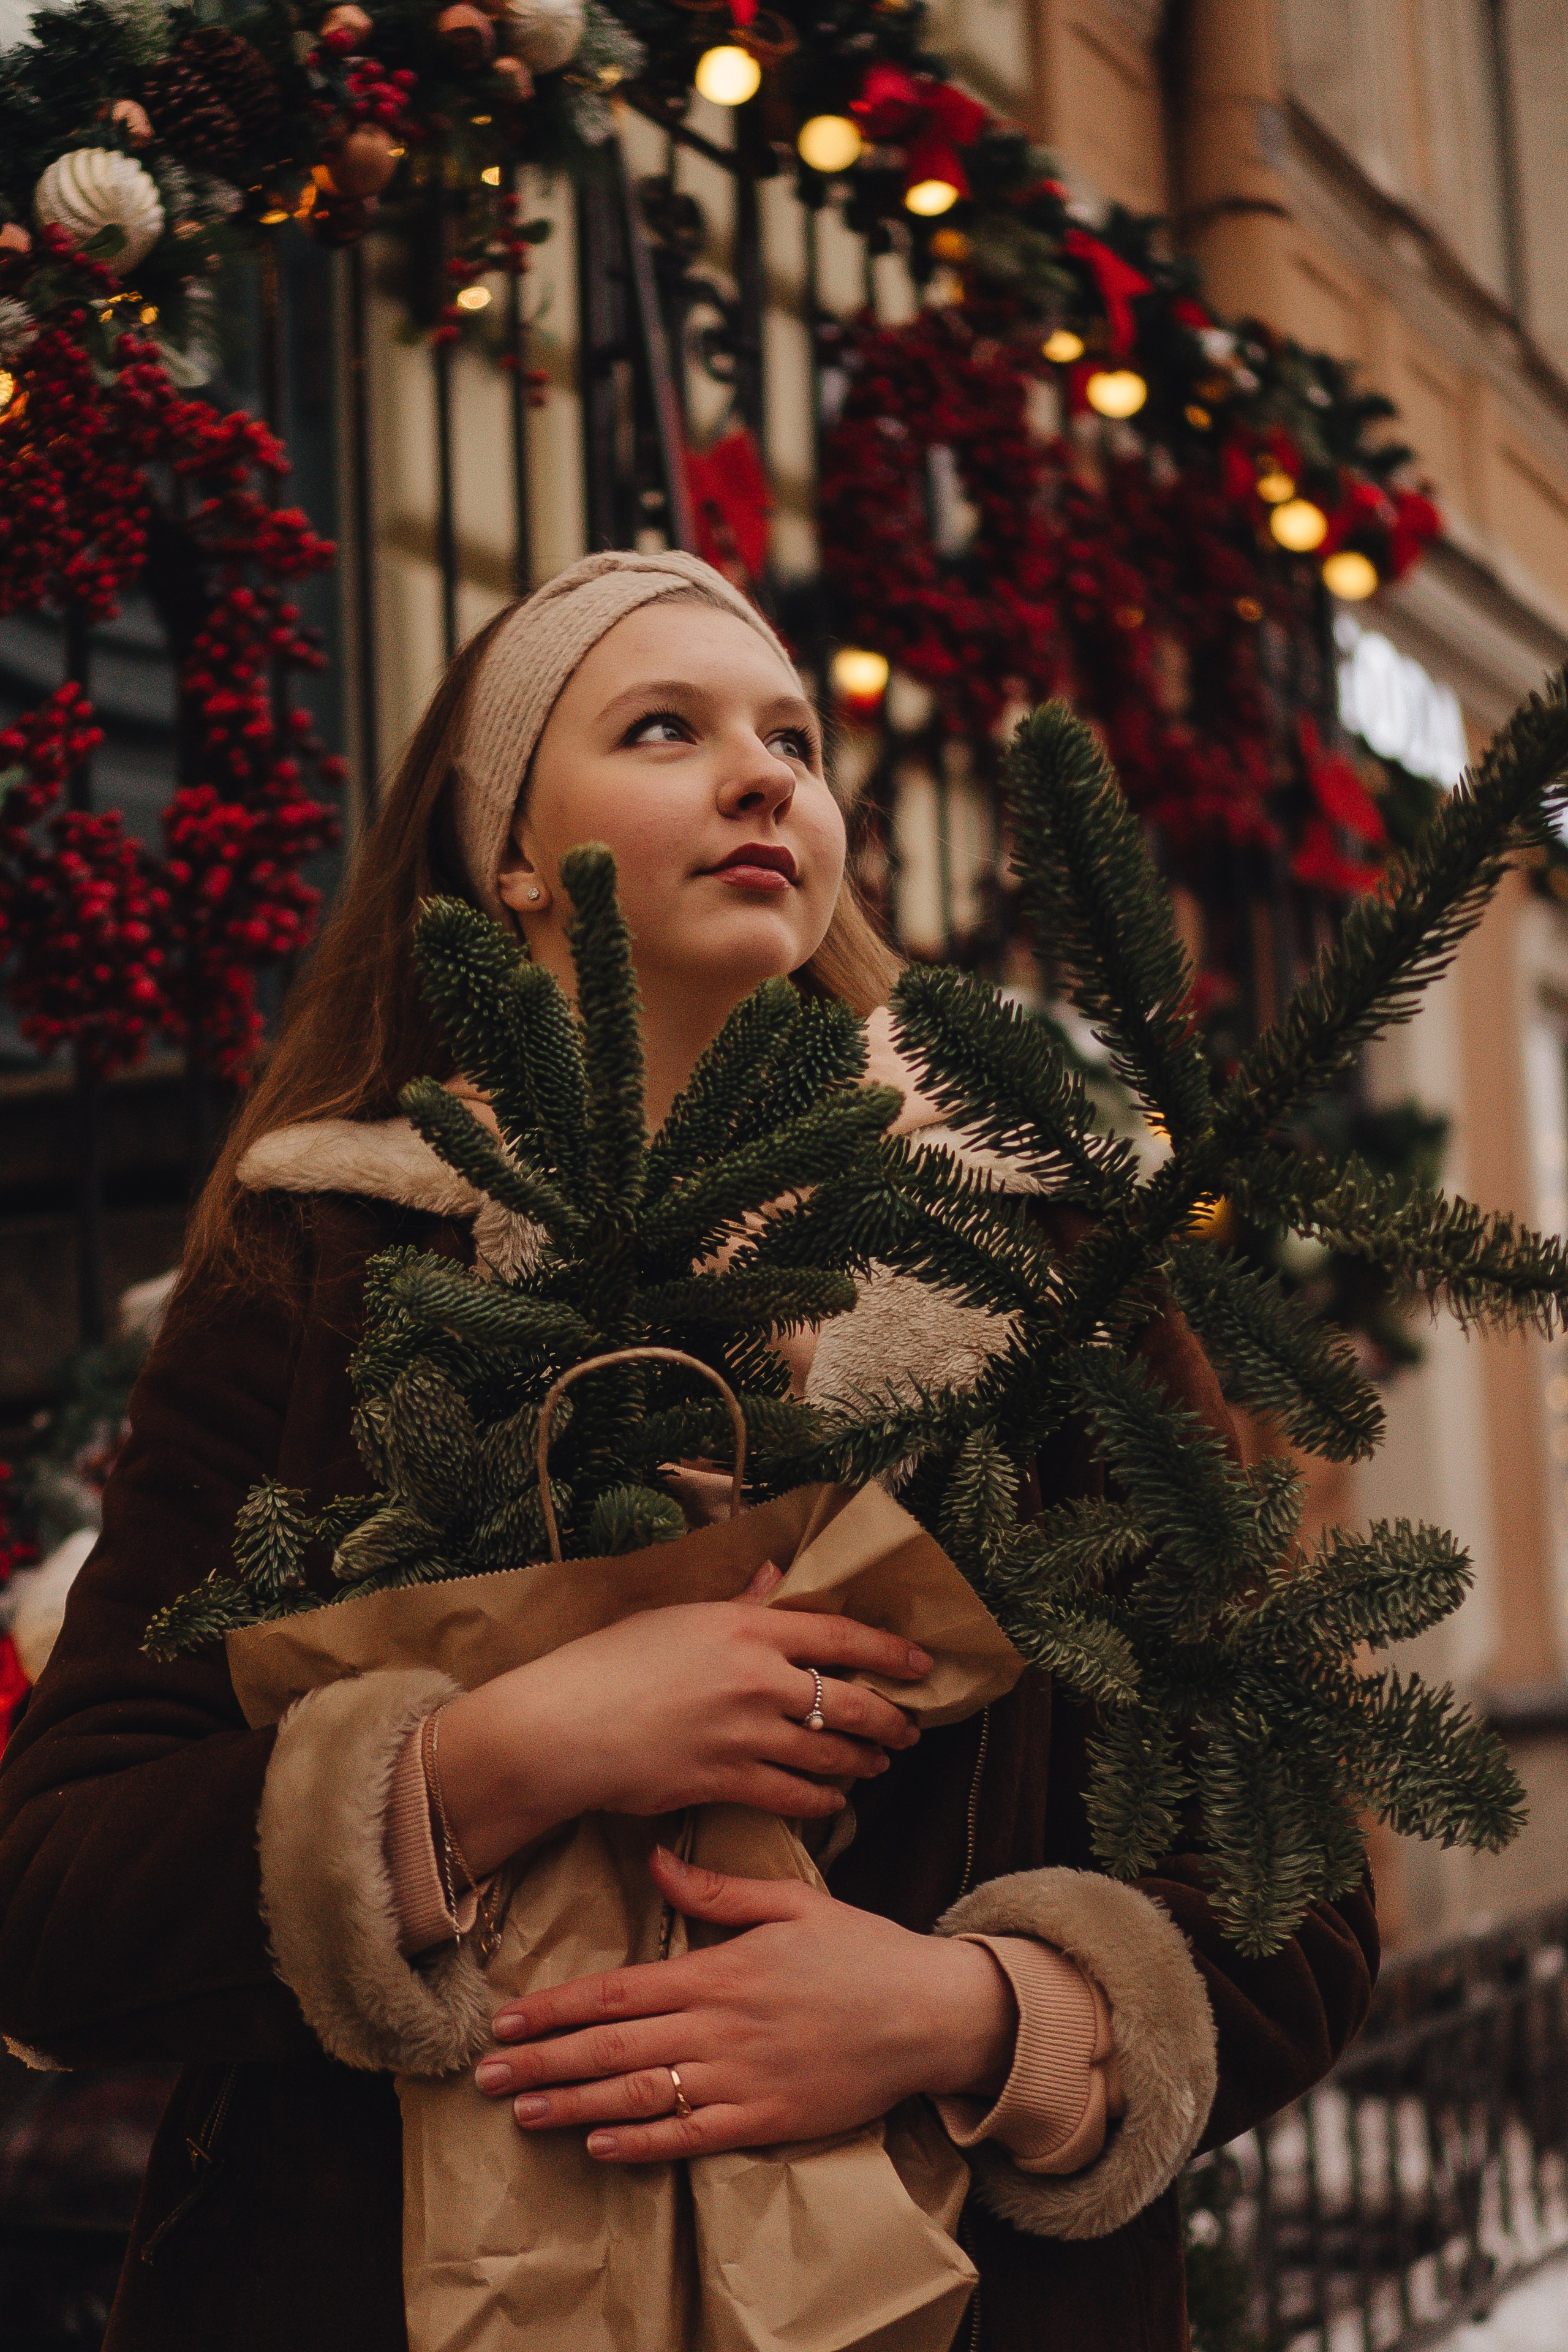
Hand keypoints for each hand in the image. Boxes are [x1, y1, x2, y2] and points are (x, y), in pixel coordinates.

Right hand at [435, 1568, 929, 1873]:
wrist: (564, 1727)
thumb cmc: (612, 1662)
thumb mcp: (678, 1617)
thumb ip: (740, 1603)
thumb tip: (777, 1577)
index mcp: (746, 1628)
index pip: (840, 1635)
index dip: (889, 1651)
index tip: (921, 1663)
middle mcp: (756, 1680)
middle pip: (849, 1701)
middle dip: (889, 1718)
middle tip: (908, 1728)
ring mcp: (743, 1734)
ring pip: (828, 1753)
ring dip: (861, 1762)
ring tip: (878, 1763)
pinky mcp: (725, 1782)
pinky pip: (793, 1796)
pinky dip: (822, 1799)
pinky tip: (834, 1799)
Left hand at [471, 1847, 1016, 2161]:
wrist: (928, 2013)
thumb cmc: (860, 1953)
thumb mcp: (791, 1904)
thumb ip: (717, 1893)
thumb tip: (655, 1860)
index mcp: (720, 1971)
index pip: (618, 1991)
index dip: (557, 2007)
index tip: (509, 2016)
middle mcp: (720, 2027)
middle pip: (613, 2046)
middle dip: (544, 2060)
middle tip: (487, 2072)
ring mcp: (742, 2079)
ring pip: (640, 2095)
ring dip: (574, 2106)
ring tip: (522, 2111)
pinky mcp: (767, 2121)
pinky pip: (692, 2137)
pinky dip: (642, 2144)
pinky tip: (599, 2146)